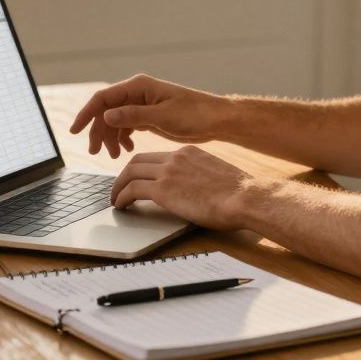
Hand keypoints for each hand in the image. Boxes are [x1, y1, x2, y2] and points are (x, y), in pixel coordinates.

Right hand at [69, 74, 232, 157]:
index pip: (104, 98)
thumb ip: (135, 115)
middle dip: (99, 131)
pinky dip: (123, 138)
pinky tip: (126, 150)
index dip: (87, 113)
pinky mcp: (148, 116)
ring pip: (115, 121)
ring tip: (115, 156)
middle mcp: (137, 93)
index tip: (75, 130)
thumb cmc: (195, 114)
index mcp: (139, 86)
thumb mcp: (164, 116)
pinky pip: (126, 126)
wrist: (215, 120)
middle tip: (97, 152)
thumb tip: (107, 115)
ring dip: (111, 137)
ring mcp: (142, 104)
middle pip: (107, 111)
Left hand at [110, 146, 264, 230]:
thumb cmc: (239, 193)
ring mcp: (168, 172)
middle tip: (120, 187)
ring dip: (118, 187)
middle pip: (138, 161)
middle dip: (125, 175)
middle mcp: (175, 157)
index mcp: (189, 153)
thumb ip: (200, 177)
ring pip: (130, 173)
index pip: (157, 156)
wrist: (245, 197)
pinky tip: (121, 206)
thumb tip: (195, 190)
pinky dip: (122, 197)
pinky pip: (132, 190)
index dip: (143, 168)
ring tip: (115, 200)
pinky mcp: (164, 189)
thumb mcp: (216, 175)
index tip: (137, 178)